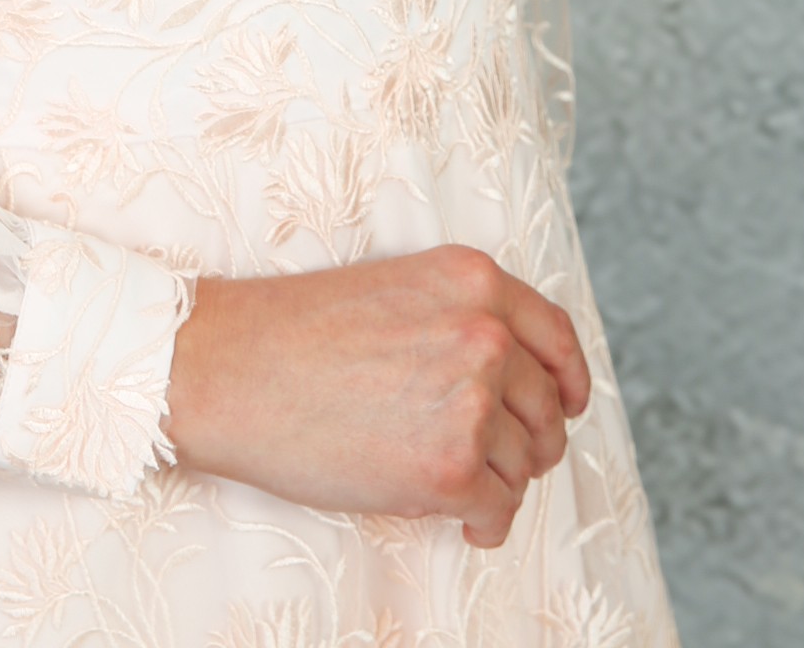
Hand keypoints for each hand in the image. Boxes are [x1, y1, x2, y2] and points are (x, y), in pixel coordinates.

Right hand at [163, 245, 589, 543]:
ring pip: (525, 462)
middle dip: (533, 441)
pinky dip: (487, 524)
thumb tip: (515, 380)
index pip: (556, 335)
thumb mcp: (398, 290)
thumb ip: (462, 318)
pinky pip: (499, 509)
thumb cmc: (299, 332)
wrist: (234, 368)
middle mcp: (486, 334)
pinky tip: (465, 523)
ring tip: (464, 489)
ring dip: (502, 483)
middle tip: (504, 460)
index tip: (568, 405)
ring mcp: (472, 401)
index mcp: (474, 279)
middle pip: (549, 407)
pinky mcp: (452, 467)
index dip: (569, 379)